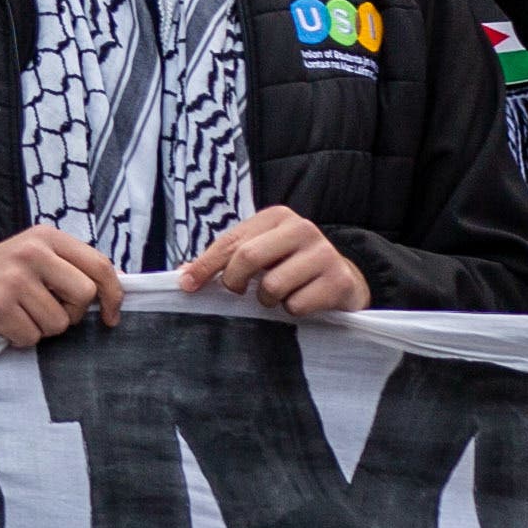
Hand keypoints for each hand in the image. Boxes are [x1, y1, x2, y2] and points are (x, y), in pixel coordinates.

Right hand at [0, 224, 125, 346]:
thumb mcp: (33, 258)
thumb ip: (69, 266)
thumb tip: (115, 284)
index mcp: (45, 237)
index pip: (99, 264)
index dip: (113, 295)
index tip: (109, 316)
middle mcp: (31, 252)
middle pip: (84, 295)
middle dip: (71, 313)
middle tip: (47, 311)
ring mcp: (13, 278)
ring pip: (58, 322)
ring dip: (41, 328)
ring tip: (19, 314)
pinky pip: (32, 337)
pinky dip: (21, 339)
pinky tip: (4, 324)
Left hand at [179, 205, 371, 317]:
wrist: (344, 278)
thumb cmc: (291, 265)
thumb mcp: (261, 253)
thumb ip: (226, 259)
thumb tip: (183, 275)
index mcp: (277, 216)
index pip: (231, 241)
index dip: (205, 265)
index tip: (187, 285)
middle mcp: (301, 228)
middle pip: (248, 258)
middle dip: (235, 282)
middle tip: (239, 292)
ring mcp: (323, 254)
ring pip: (272, 286)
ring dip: (268, 301)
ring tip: (278, 296)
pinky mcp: (338, 281)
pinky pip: (296, 305)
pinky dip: (292, 310)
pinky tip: (301, 301)